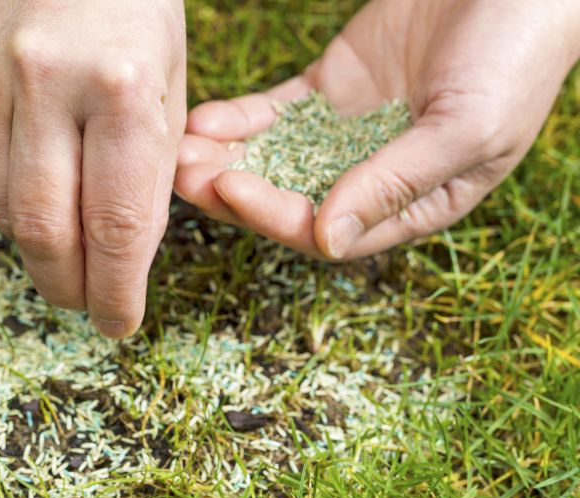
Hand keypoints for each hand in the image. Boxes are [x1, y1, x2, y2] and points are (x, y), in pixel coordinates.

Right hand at [0, 0, 185, 336]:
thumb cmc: (137, 6)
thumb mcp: (170, 81)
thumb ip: (147, 170)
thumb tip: (123, 255)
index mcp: (119, 90)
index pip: (115, 226)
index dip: (116, 290)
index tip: (121, 322)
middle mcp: (44, 87)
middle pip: (46, 232)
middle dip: (69, 286)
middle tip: (88, 305)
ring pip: (6, 208)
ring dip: (40, 253)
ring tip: (69, 264)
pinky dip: (17, 202)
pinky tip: (43, 202)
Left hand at [176, 0, 579, 259]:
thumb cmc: (516, 56)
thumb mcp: (469, 128)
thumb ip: (396, 184)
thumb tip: (328, 239)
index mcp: (413, 203)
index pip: (330, 229)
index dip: (276, 215)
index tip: (232, 188)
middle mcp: (372, 176)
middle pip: (290, 200)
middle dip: (235, 193)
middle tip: (184, 176)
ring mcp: (346, 133)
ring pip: (275, 159)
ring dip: (228, 158)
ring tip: (182, 149)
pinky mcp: (330, 90)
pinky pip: (276, 112)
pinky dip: (242, 118)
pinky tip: (206, 119)